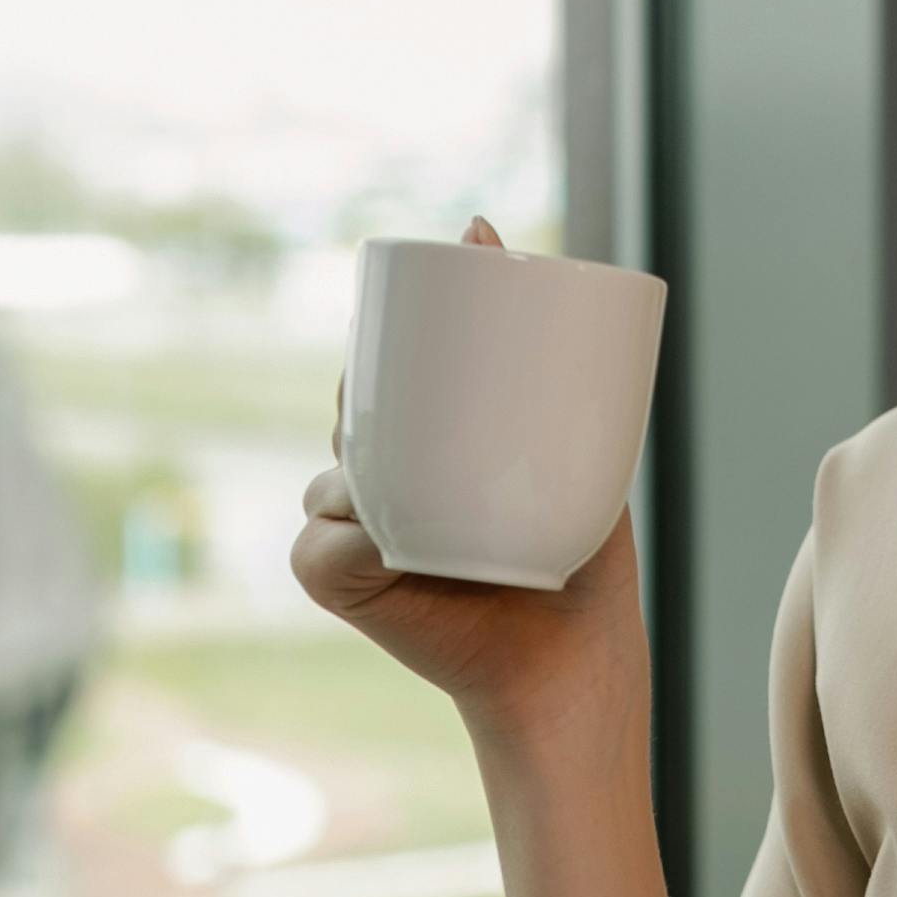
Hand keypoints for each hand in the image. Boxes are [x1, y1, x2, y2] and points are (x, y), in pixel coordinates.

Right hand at [290, 220, 646, 759]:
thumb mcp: (575, 449)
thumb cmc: (580, 560)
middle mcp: (384, 486)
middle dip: (364, 398)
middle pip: (349, 419)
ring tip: (431, 499)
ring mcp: (357, 534)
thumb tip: (485, 236)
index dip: (387, 354)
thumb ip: (546, 366)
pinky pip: (317, 546)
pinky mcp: (343, 585)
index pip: (386, 385)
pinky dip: (350, 541)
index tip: (418, 330)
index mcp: (428, 450)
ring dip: (365, 473)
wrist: (572, 660)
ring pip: (329, 477)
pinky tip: (390, 544)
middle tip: (417, 403)